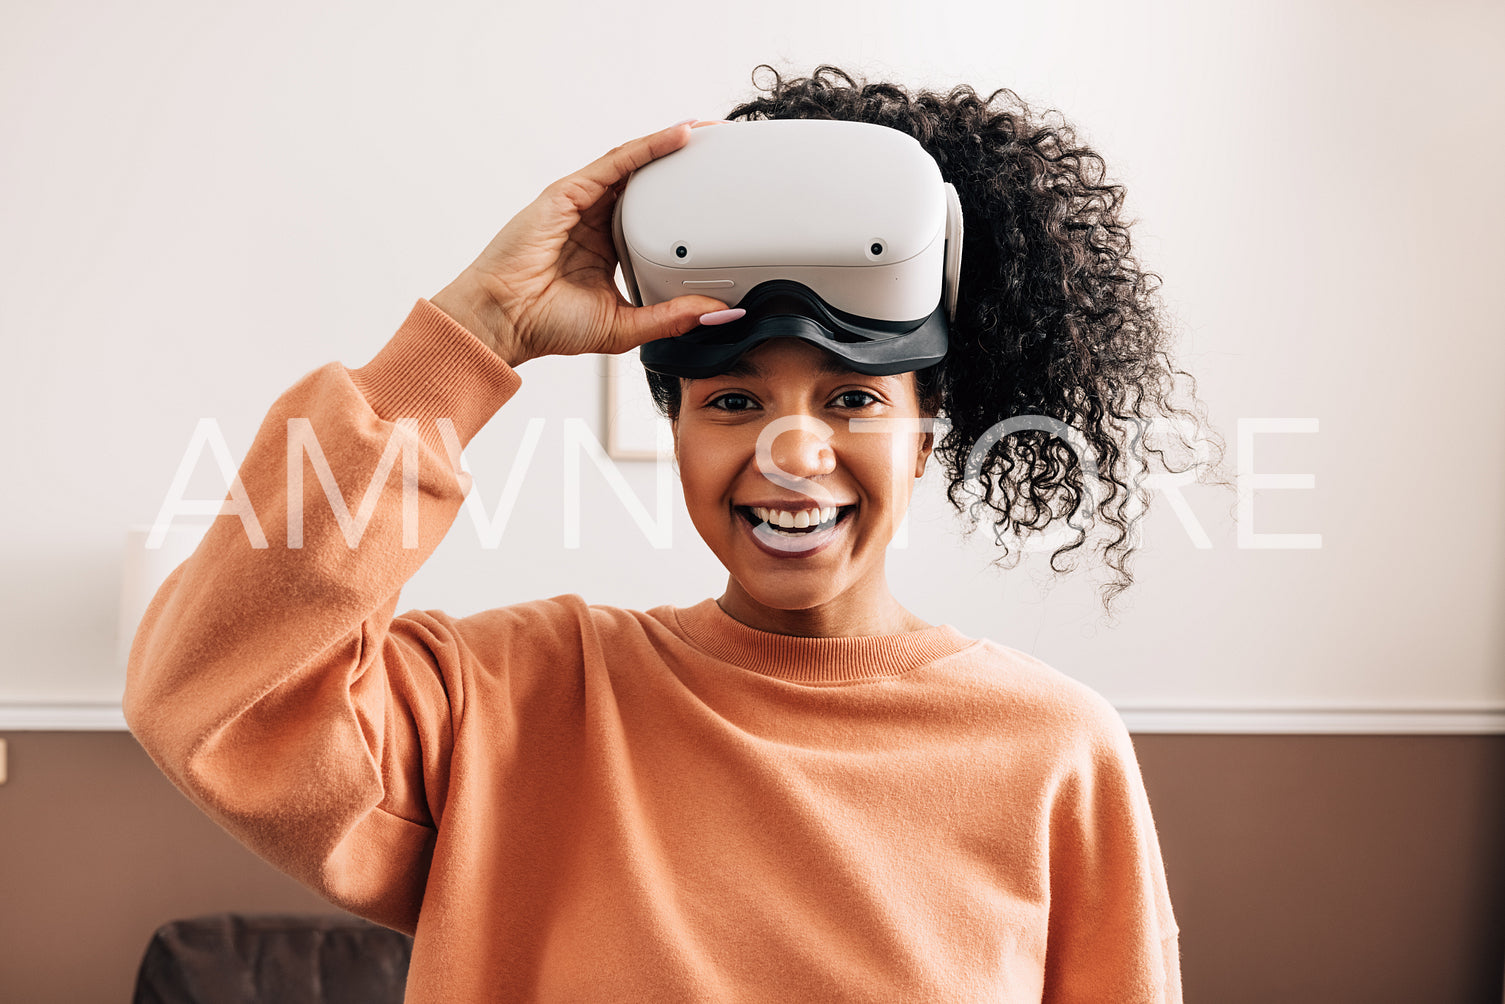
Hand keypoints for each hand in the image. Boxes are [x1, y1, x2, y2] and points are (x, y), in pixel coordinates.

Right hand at [432, 120, 733, 365]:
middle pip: (647, 183)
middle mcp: (596, 222)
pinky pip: (617, 163)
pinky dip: (649, 147)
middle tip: (722, 152)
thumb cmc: (547, 324)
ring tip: (709, 133)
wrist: (503, 321)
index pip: (654, 217)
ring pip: (635, 165)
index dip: (685, 203)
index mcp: (608, 250)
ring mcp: (582, 204)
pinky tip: (679, 136)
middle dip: (684, 165)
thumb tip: (718, 312)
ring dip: (672, 146)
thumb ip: (672, 318)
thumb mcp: (626, 326)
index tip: (720, 197)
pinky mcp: (569, 193)